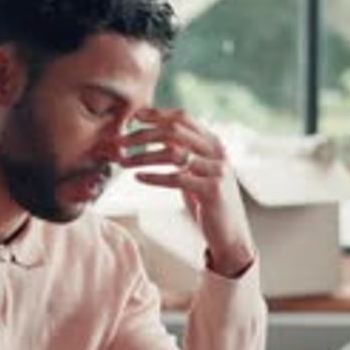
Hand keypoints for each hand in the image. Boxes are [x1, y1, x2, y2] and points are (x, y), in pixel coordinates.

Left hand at [118, 107, 254, 276]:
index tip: (133, 117)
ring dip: (143, 156)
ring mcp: (217, 170)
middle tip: (119, 141)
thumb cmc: (207, 204)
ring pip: (173, 153)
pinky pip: (177, 178)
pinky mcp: (212, 190)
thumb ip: (183, 155)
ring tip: (123, 161)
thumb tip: (153, 138)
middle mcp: (217, 152)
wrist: (230, 235)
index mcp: (213, 143)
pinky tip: (138, 177)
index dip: (156, 114)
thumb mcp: (196, 173)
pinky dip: (154, 177)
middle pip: (174, 131)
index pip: (183, 118)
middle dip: (143, 134)